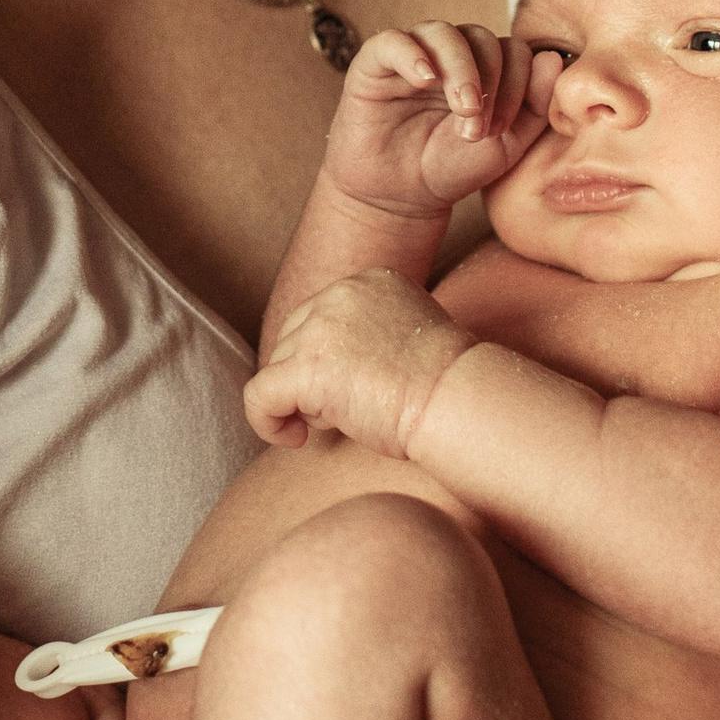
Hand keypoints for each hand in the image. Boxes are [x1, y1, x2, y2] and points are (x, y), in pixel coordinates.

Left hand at [245, 267, 474, 453]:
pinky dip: (267, 422)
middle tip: (352, 406)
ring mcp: (319, 329)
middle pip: (293, 339)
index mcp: (368, 280)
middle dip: (313, 377)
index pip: (319, 317)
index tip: (355, 386)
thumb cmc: (446, 386)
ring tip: (347, 417)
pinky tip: (292, 439)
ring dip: (304, 400)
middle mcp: (338, 293)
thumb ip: (368, 333)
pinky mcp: (305, 368)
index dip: (328, 357)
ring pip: (279, 367)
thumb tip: (333, 363)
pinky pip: (259, 396)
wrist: (460, 403)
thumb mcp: (408, 337)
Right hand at [318, 23, 564, 219]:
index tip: (502, 130)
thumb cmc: (453, 168)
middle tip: (479, 125)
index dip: (517, 84)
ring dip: (459, 68)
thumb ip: (535, 104)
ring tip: (462, 108)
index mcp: (484, 68)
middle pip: (480, 37)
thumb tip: (553, 57)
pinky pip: (391, 41)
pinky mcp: (373, 65)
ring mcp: (412, 56)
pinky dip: (411, 54)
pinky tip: (424, 80)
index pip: (512, 50)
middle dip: (489, 80)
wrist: (401, 197)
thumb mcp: (506, 144)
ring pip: (442, 32)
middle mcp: (448, 54)